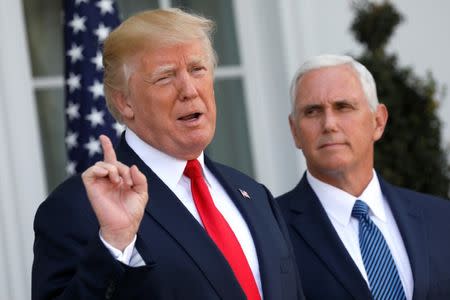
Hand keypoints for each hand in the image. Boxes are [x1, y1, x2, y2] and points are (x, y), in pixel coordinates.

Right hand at [81, 135, 147, 250]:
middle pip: (111, 161)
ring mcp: (99, 183)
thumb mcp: (142, 192)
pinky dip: (99, 169)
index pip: (111, 160)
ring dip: (112, 168)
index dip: (107, 147)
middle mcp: (107, 179)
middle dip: (121, 167)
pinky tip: (109, 176)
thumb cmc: (132, 211)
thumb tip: (132, 166)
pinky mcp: (91, 188)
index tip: (103, 137)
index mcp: (118, 179)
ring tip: (119, 180)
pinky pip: (89, 172)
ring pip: (100, 164)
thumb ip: (140, 178)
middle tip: (128, 182)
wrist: (125, 226)